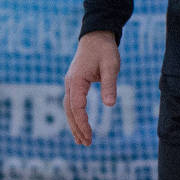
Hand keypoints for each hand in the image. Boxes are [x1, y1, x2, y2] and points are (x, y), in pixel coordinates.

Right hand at [64, 31, 121, 145]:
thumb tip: (110, 105)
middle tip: (86, 144)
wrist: (96, 36)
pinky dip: (74, 116)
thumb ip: (109, 85)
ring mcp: (70, 83)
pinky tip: (80, 126)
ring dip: (74, 125)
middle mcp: (70, 83)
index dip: (82, 122)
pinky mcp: (74, 84)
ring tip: (81, 141)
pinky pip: (72, 104)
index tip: (90, 135)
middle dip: (77, 128)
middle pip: (69, 111)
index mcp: (77, 80)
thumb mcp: (111, 66)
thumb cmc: (104, 50)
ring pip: (68, 109)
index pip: (77, 107)